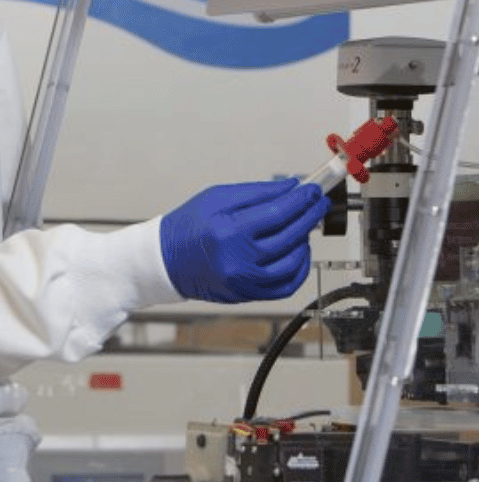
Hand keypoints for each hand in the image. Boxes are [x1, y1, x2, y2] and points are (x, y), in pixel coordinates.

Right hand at [160, 178, 328, 302]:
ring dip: (305, 241)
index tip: (313, 190)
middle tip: (316, 202)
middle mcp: (239, 260)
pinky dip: (299, 268)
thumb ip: (257, 192)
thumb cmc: (187, 227)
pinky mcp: (248, 293)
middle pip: (290, 236)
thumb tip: (290, 187)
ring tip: (304, 226)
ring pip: (293, 262)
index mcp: (229, 232)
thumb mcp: (217, 198)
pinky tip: (299, 252)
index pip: (278, 213)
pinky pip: (286, 285)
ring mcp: (245, 281)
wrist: (166, 260)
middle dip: (308, 216)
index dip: (301, 200)